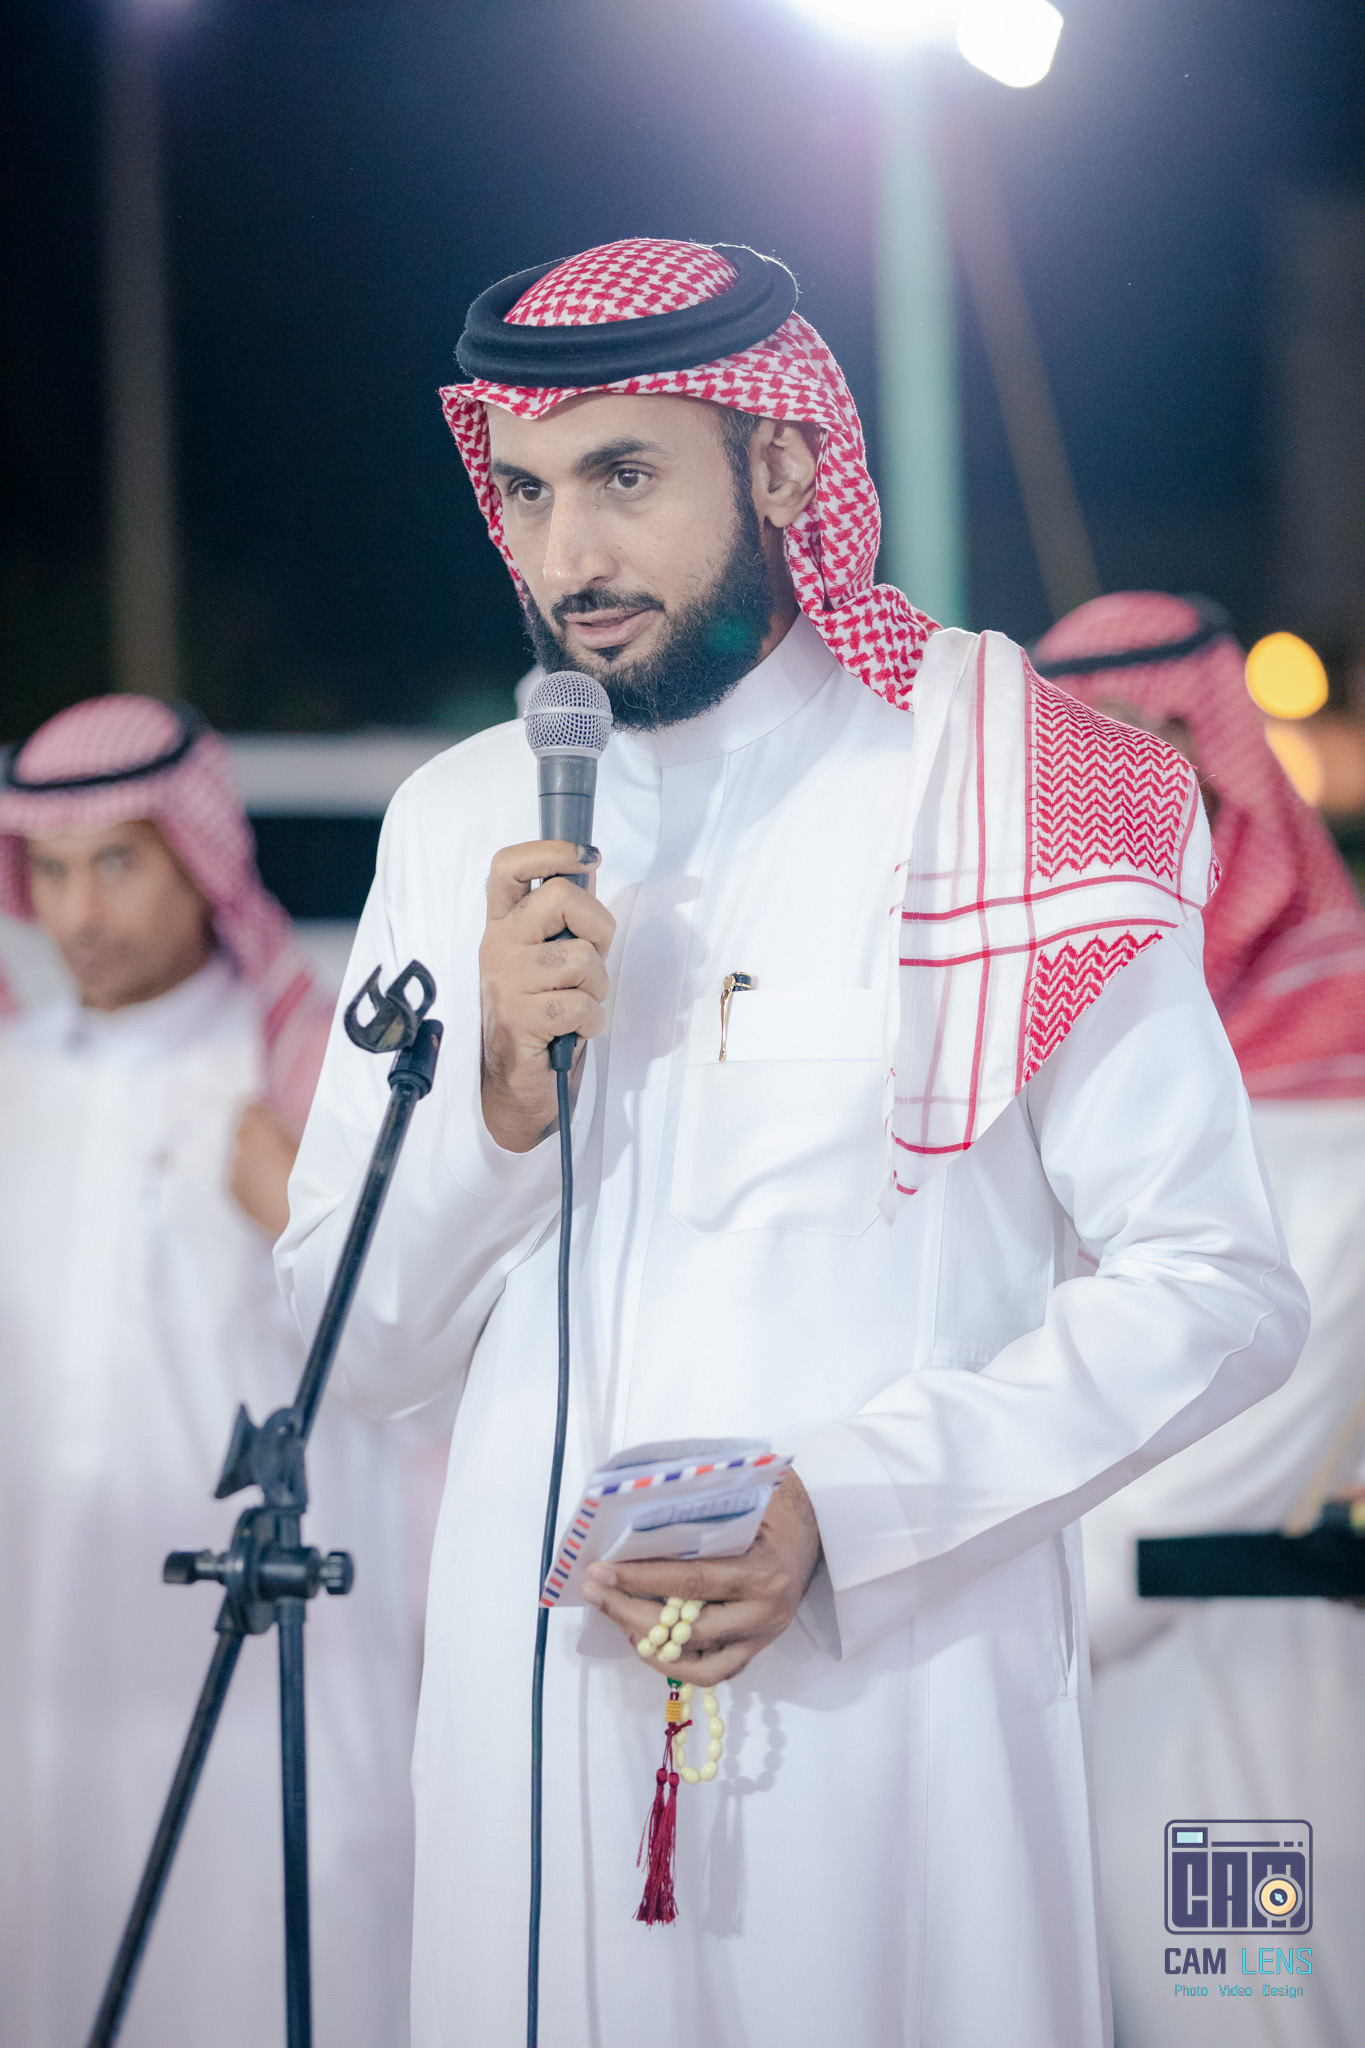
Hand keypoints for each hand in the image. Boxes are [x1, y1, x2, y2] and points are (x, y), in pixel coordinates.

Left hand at [230, 1100, 299, 1237]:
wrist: (307, 1222)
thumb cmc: (314, 1178)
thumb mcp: (303, 1144)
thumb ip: (280, 1128)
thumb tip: (268, 1120)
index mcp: (258, 1133)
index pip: (248, 1110)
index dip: (259, 1112)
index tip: (268, 1116)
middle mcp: (239, 1150)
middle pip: (241, 1133)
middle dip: (254, 1135)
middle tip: (275, 1145)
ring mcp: (233, 1174)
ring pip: (238, 1157)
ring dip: (250, 1158)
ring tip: (271, 1170)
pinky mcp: (233, 1195)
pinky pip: (237, 1177)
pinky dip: (247, 1177)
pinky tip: (265, 1186)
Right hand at [479, 840, 614, 1151]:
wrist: (518, 1083)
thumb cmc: (542, 1015)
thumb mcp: (552, 958)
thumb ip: (566, 918)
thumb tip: (587, 868)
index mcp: (503, 925)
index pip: (509, 865)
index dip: (551, 850)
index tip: (588, 855)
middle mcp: (497, 945)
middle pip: (561, 898)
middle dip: (599, 928)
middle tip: (592, 962)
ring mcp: (505, 981)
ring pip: (581, 957)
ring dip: (596, 986)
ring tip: (578, 1004)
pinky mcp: (519, 1018)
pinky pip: (581, 1004)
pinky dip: (592, 1021)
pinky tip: (575, 1031)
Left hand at [581, 1470, 822, 1686]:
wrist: (816, 1527)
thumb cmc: (771, 1508)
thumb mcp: (740, 1503)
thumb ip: (695, 1521)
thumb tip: (631, 1530)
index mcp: (762, 1570)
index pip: (690, 1582)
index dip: (640, 1579)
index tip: (600, 1572)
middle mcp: (765, 1611)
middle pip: (687, 1629)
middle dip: (631, 1612)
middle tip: (595, 1592)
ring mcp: (762, 1637)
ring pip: (696, 1662)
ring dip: (647, 1644)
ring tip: (616, 1617)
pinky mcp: (757, 1649)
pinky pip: (711, 1671)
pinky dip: (673, 1661)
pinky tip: (645, 1637)